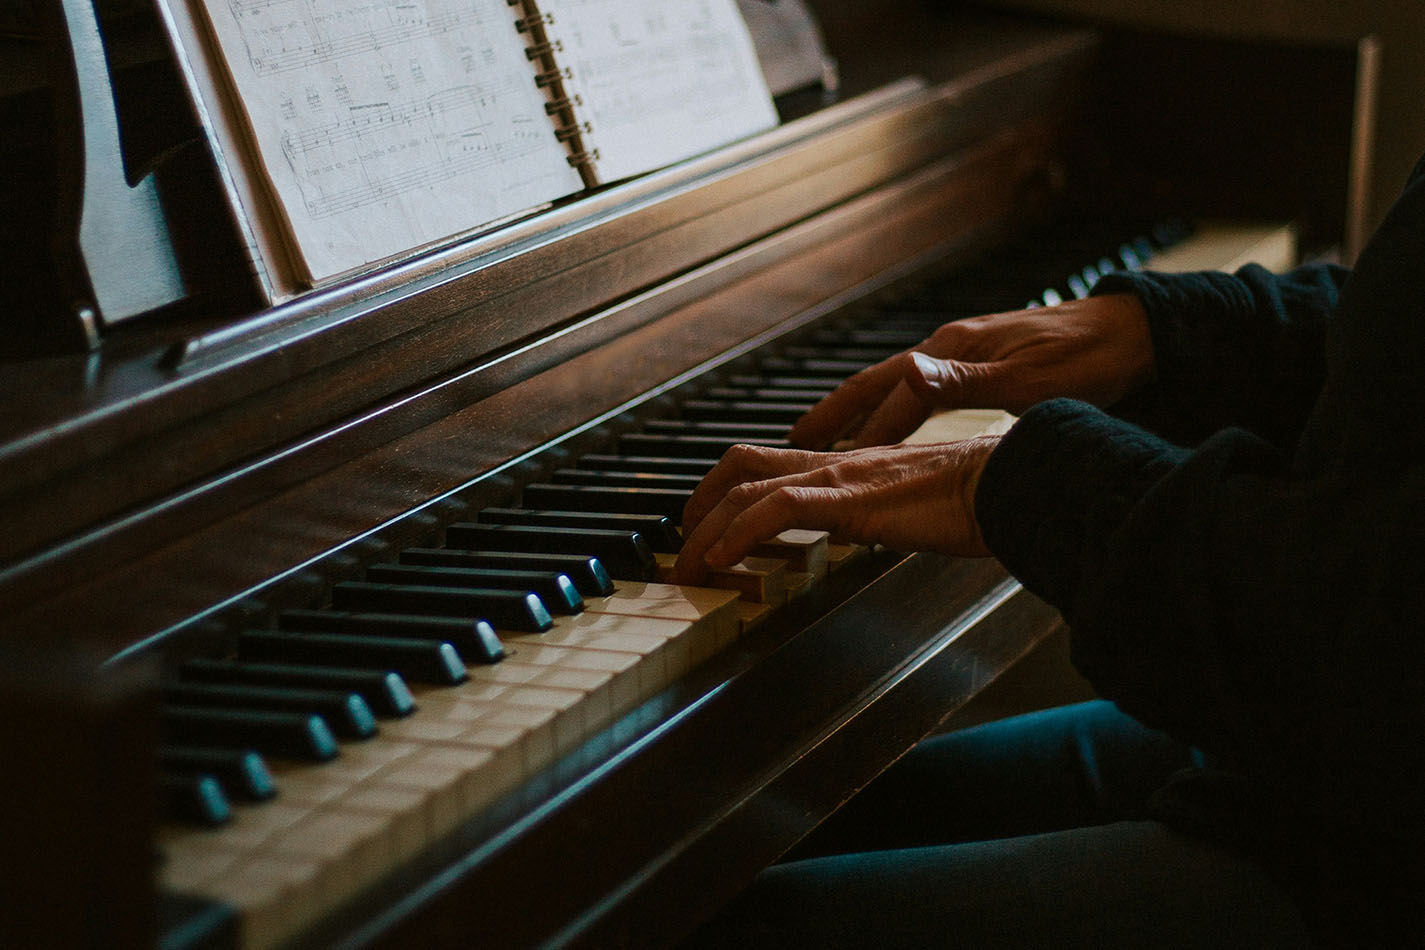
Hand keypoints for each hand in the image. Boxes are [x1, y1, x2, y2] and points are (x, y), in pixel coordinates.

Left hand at [672, 437, 999, 584]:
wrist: (1014, 482)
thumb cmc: (980, 498)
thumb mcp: (915, 511)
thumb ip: (885, 517)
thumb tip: (874, 534)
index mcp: (848, 465)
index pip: (768, 464)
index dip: (726, 491)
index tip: (707, 524)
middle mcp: (834, 463)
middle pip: (739, 466)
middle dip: (698, 505)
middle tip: (681, 544)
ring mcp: (839, 477)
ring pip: (744, 487)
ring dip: (705, 528)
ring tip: (687, 565)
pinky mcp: (851, 499)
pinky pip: (777, 510)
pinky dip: (739, 535)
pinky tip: (723, 560)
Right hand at [788, 294, 1154, 448]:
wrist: (1133, 334)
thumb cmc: (1089, 359)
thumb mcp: (1029, 379)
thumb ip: (964, 382)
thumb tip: (908, 375)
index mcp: (955, 350)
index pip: (889, 396)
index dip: (853, 430)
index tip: (818, 460)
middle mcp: (950, 347)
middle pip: (876, 384)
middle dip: (833, 414)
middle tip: (794, 442)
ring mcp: (964, 353)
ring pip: (894, 387)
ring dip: (858, 414)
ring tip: (828, 439)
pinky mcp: (980, 362)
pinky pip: (917, 390)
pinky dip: (891, 411)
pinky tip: (891, 427)